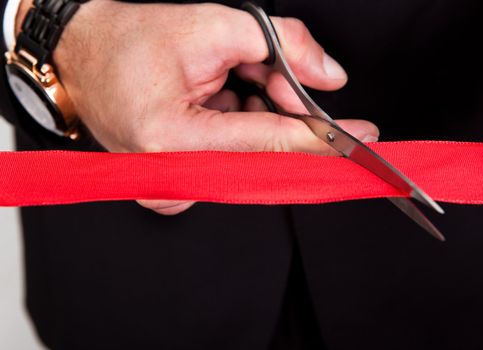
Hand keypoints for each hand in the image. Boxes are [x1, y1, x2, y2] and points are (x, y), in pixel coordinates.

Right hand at [28, 0, 378, 213]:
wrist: (81, 56)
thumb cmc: (128, 41)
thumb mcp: (208, 25)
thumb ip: (279, 45)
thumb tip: (328, 76)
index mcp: (172, 138)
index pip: (268, 143)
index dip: (320, 139)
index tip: (363, 141)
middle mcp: (171, 175)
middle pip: (261, 152)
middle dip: (274, 109)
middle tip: (260, 74)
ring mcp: (171, 186)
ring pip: (248, 156)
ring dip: (252, 115)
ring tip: (223, 81)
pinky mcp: (174, 186)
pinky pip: (228, 161)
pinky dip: (236, 127)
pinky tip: (217, 101)